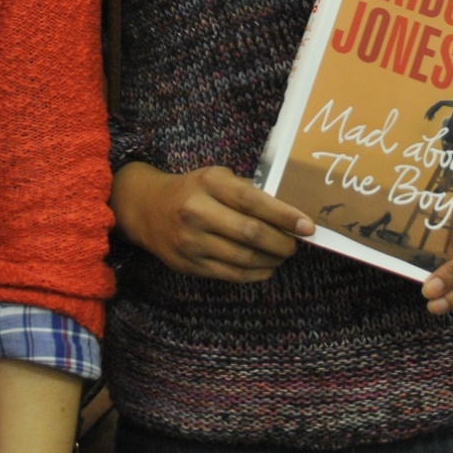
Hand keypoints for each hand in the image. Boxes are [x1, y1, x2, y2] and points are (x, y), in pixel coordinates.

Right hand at [112, 162, 313, 281]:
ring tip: (283, 254)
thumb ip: (247, 191)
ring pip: (243, 258)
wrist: (146, 208)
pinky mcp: (189, 265)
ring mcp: (191, 242)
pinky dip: (256, 273)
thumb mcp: (216, 177)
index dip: (284, 216)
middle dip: (282, 242)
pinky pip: (231, 274)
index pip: (253, 201)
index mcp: (208, 183)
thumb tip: (288, 213)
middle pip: (250, 233)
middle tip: (296, 244)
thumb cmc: (192, 190)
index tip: (307, 226)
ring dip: (272, 260)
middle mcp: (197, 212)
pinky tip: (267, 267)